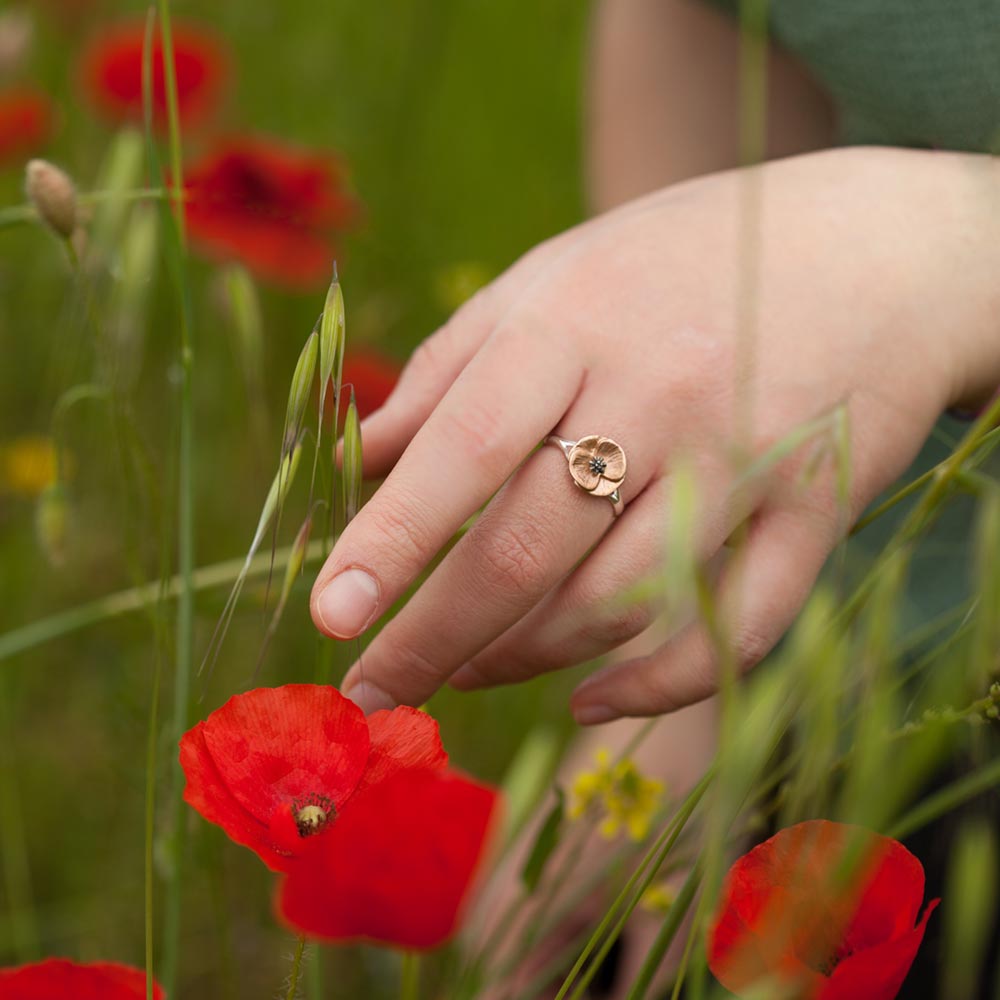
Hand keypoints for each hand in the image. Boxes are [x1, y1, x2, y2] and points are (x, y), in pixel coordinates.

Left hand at [311, 146, 998, 721]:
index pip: (464, 447)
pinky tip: (588, 700)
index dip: (391, 540)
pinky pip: (732, 632)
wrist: (870, 252)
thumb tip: (353, 457)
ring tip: (463, 670)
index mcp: (575, 325)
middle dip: (436, 637)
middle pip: (530, 550)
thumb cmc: (679, 265)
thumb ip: (447, 370)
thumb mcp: (550, 280)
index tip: (329, 614)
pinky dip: (654, 685)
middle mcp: (660, 395)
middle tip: (371, 689)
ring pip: (617, 605)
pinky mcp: (816, 513)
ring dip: (522, 659)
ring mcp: (746, 460)